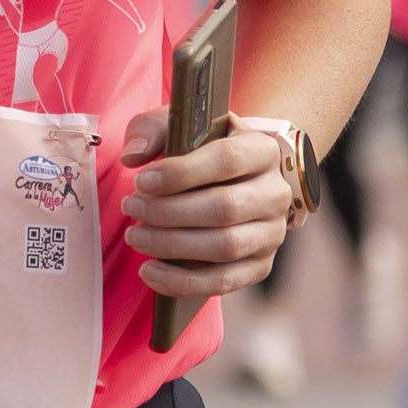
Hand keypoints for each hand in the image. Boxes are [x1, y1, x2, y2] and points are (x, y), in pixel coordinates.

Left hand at [114, 113, 298, 298]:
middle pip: (224, 208)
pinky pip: (223, 281)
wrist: (236, 178)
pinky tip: (149, 271)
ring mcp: (272, 232)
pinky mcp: (261, 265)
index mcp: (262, 150)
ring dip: (171, 245)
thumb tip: (133, 157)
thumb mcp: (181, 125)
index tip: (141, 181)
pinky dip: (181, 282)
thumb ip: (152, 130)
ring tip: (136, 237)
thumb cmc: (203, 149)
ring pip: (225, 246)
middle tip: (131, 208)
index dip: (181, 173)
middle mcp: (275, 192)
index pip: (227, 160)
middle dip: (169, 212)